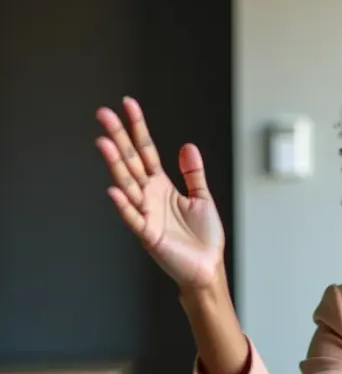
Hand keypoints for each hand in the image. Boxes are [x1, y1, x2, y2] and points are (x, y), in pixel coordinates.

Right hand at [95, 97, 224, 289]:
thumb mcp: (202, 198)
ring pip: (127, 184)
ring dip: (115, 164)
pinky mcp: (148, 234)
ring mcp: (146, 214)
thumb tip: (187, 146)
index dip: (138, 128)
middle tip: (103, 113)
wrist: (207, 268)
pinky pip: (133, 217)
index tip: (128, 105)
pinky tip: (114, 190)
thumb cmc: (203, 238)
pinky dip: (124, 205)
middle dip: (118, 137)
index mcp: (162, 186)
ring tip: (104, 142)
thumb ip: (193, 173)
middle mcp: (150, 196)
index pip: (146, 151)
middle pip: (130, 161)